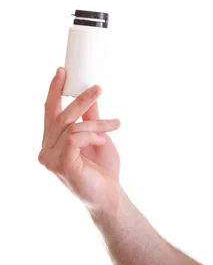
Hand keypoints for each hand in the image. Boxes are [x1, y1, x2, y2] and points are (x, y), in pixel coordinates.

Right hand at [38, 67, 121, 212]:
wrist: (110, 194)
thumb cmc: (102, 168)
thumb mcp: (97, 135)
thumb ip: (90, 118)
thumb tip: (90, 94)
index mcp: (52, 141)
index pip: (49, 111)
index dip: (54, 90)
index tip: (62, 70)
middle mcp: (46, 150)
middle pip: (61, 116)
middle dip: (81, 100)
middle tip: (99, 89)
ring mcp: (51, 160)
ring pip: (72, 127)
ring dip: (97, 124)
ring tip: (114, 126)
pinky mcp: (62, 166)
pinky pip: (74, 139)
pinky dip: (92, 136)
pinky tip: (102, 141)